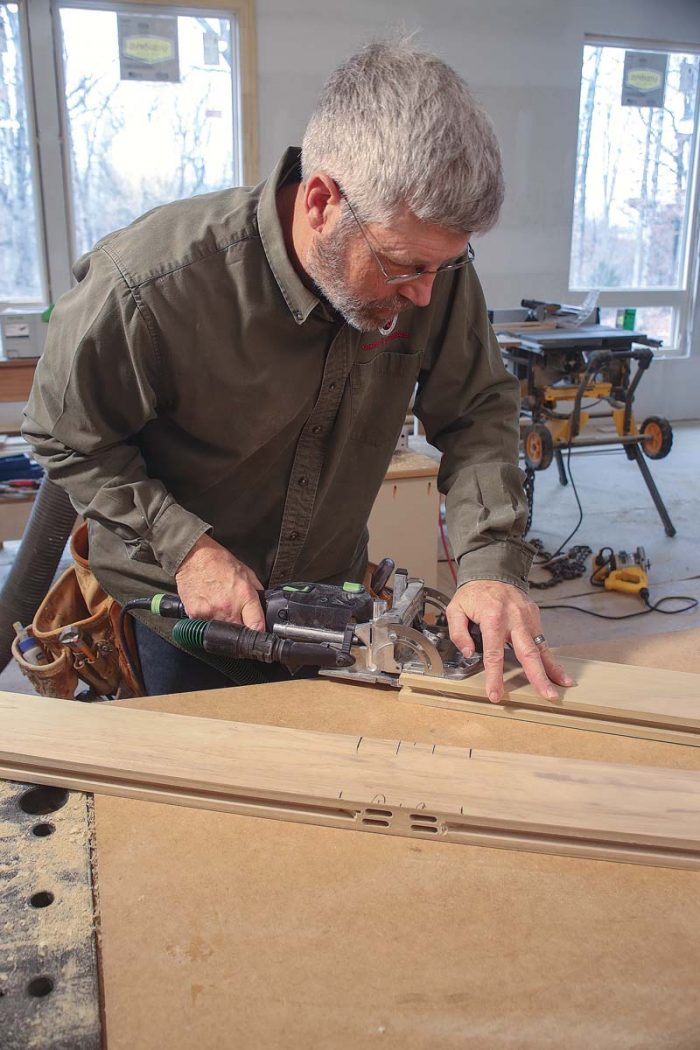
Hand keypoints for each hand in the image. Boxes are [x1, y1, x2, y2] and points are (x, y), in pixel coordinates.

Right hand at [175, 535, 264, 629]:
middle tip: (237, 618)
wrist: (193, 556)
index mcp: (244, 596)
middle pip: (239, 632)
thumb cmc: (218, 561)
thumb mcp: (247, 573)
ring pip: (221, 632)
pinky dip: (207, 620)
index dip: (259, 632)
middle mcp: (228, 607)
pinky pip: (204, 626)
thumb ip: (256, 592)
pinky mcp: (195, 615)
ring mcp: (211, 613)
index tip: (258, 633)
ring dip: (223, 624)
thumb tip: (263, 607)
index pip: (257, 627)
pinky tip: (208, 606)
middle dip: (241, 628)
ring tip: (220, 607)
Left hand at [445, 579, 573, 703]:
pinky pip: (542, 640)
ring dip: (552, 668)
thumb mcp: (455, 609)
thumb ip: (459, 633)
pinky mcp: (534, 617)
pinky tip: (557, 671)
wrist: (493, 570)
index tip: (496, 694)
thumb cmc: (474, 593)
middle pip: (528, 653)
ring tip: (562, 686)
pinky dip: (550, 657)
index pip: (494, 654)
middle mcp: (514, 620)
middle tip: (548, 694)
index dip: (495, 677)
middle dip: (538, 676)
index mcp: (493, 619)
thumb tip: (469, 653)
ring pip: (541, 647)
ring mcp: (527, 618)